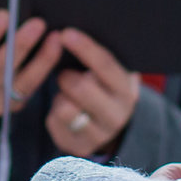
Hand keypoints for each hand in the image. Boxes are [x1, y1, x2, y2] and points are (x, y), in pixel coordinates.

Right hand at [0, 9, 65, 118]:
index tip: (3, 14)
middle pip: (0, 68)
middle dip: (20, 44)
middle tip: (38, 23)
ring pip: (22, 81)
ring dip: (41, 57)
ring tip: (55, 36)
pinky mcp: (12, 105)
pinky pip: (32, 86)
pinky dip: (45, 66)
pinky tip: (55, 47)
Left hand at [46, 29, 142, 157]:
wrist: (109, 125)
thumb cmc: (103, 88)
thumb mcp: (109, 74)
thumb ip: (98, 59)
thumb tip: (72, 33)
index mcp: (126, 91)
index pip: (105, 66)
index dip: (85, 48)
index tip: (66, 33)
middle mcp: (117, 115)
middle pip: (82, 88)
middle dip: (66, 75)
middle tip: (64, 72)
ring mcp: (99, 135)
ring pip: (64, 107)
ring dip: (59, 95)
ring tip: (67, 93)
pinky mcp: (79, 147)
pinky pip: (54, 122)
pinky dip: (54, 111)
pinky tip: (65, 108)